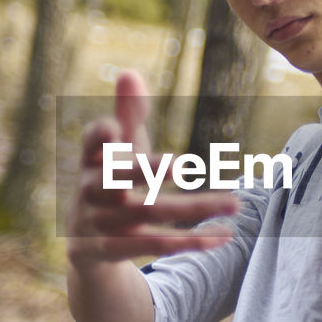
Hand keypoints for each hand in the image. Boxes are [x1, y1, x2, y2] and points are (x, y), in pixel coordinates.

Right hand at [67, 69, 237, 264]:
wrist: (86, 244)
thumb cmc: (110, 182)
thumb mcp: (119, 150)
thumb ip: (127, 114)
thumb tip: (129, 72)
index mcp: (91, 159)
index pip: (90, 142)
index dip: (99, 136)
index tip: (114, 128)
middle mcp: (90, 190)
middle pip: (117, 179)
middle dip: (146, 170)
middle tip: (179, 164)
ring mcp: (99, 222)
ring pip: (150, 213)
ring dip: (194, 208)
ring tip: (234, 203)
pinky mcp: (113, 250)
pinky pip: (154, 245)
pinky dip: (190, 241)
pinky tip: (223, 235)